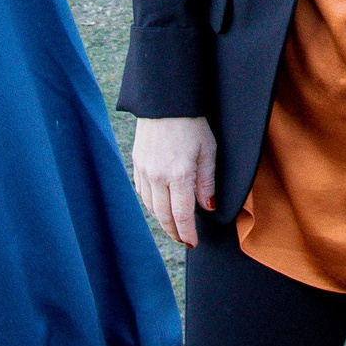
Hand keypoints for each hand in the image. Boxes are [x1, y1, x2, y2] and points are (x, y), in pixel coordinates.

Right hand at [131, 116, 216, 247]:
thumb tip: (208, 207)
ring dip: (162, 220)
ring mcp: (144, 170)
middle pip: (164, 216)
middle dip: (174, 232)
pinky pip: (142, 193)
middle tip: (184, 240)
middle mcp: (158, 176)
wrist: (165, 102)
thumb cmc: (192, 123)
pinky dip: (151, 204)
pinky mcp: (137, 164)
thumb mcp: (208, 150)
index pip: (182, 215)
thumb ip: (207, 182)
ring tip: (174, 226)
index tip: (192, 242)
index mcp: (179, 174)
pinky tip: (160, 205)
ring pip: (151, 207)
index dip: (187, 233)